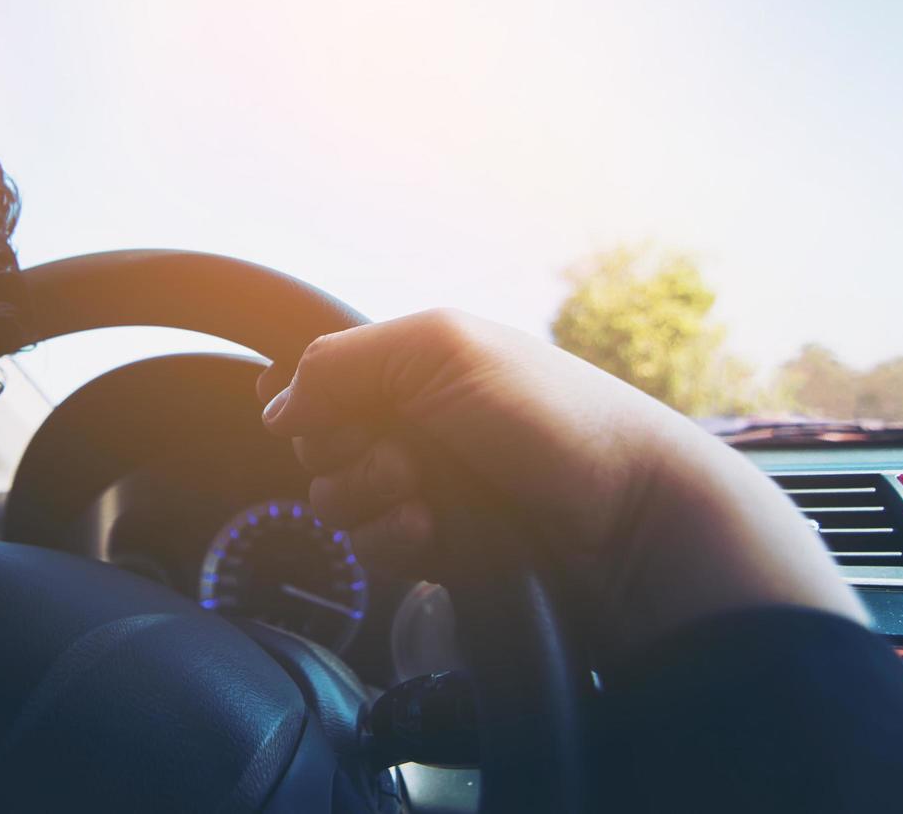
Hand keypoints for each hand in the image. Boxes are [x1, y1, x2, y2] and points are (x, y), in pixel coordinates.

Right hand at [258, 310, 865, 663]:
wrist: (628, 514)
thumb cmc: (549, 416)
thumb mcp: (443, 350)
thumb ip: (343, 363)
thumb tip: (274, 408)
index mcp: (411, 365)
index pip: (317, 380)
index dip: (305, 400)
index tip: (322, 412)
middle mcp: (408, 423)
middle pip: (314, 444)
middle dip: (345, 451)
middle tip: (406, 450)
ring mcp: (417, 488)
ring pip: (332, 502)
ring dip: (370, 499)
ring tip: (430, 495)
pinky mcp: (430, 546)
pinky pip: (366, 551)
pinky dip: (391, 542)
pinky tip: (436, 533)